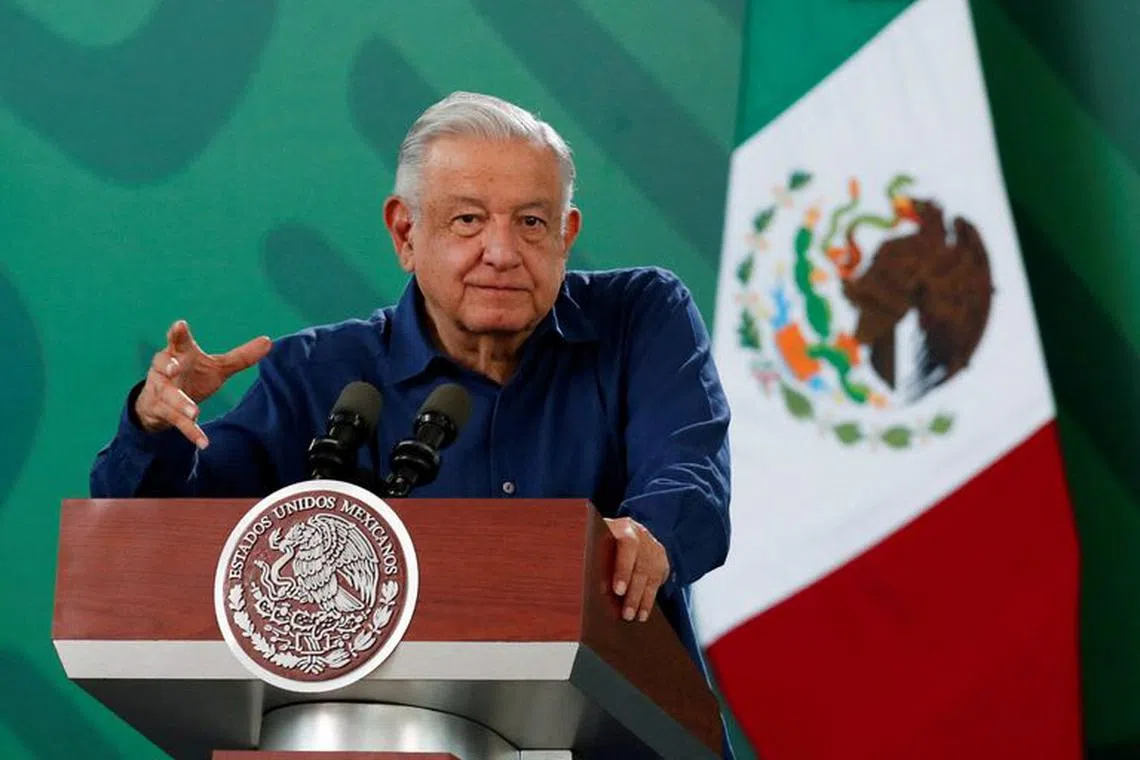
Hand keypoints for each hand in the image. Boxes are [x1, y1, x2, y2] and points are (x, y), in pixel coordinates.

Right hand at [134, 320, 270, 447]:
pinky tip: (204, 442)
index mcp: (180, 353)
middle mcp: (165, 369)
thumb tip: (269, 341)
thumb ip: (240, 357)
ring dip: (181, 403)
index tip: (179, 325)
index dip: (178, 333)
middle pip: (164, 365)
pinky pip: (176, 421)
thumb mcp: (217, 367)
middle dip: (168, 365)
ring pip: (169, 396)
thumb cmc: (192, 376)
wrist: (161, 404)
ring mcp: (161, 390)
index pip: (178, 341)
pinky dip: (190, 432)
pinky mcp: (162, 411)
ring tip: (194, 412)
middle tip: (174, 366)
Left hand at [605, 516, 669, 622]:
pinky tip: (643, 612)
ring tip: (635, 617)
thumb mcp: (599, 543)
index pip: (627, 546)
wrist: (626, 529)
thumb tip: (600, 590)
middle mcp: (641, 535)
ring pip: (651, 576)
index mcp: (622, 527)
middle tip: (626, 614)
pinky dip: (650, 599)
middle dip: (633, 593)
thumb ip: (600, 561)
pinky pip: (659, 581)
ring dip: (643, 600)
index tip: (617, 590)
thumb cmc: (605, 540)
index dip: (623, 568)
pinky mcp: (661, 559)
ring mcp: (653, 547)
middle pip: (640, 566)